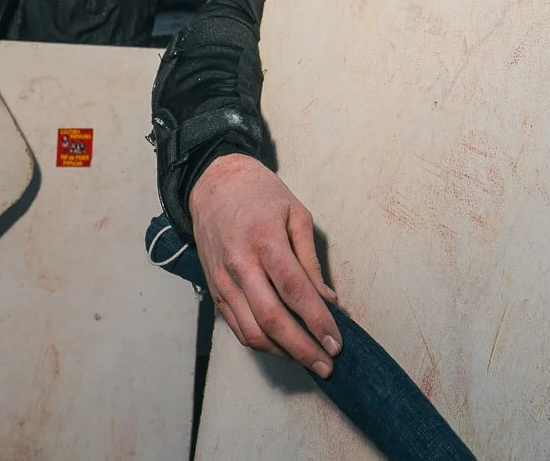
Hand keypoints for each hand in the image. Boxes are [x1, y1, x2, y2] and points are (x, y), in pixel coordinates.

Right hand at [188, 154, 341, 377]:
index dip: (317, 322)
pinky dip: (262, 343)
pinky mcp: (215, 291)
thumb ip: (311, 260)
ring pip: (252, 331)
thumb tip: (329, 299)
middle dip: (302, 348)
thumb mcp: (296, 214)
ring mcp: (223, 281)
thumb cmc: (260, 194)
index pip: (295, 291)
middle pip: (272, 319)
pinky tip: (283, 346)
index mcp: (264, 241)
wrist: (213, 184)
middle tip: (327, 365)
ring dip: (282, 352)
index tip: (337, 343)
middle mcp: (240, 265)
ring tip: (309, 360)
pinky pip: (237, 328)